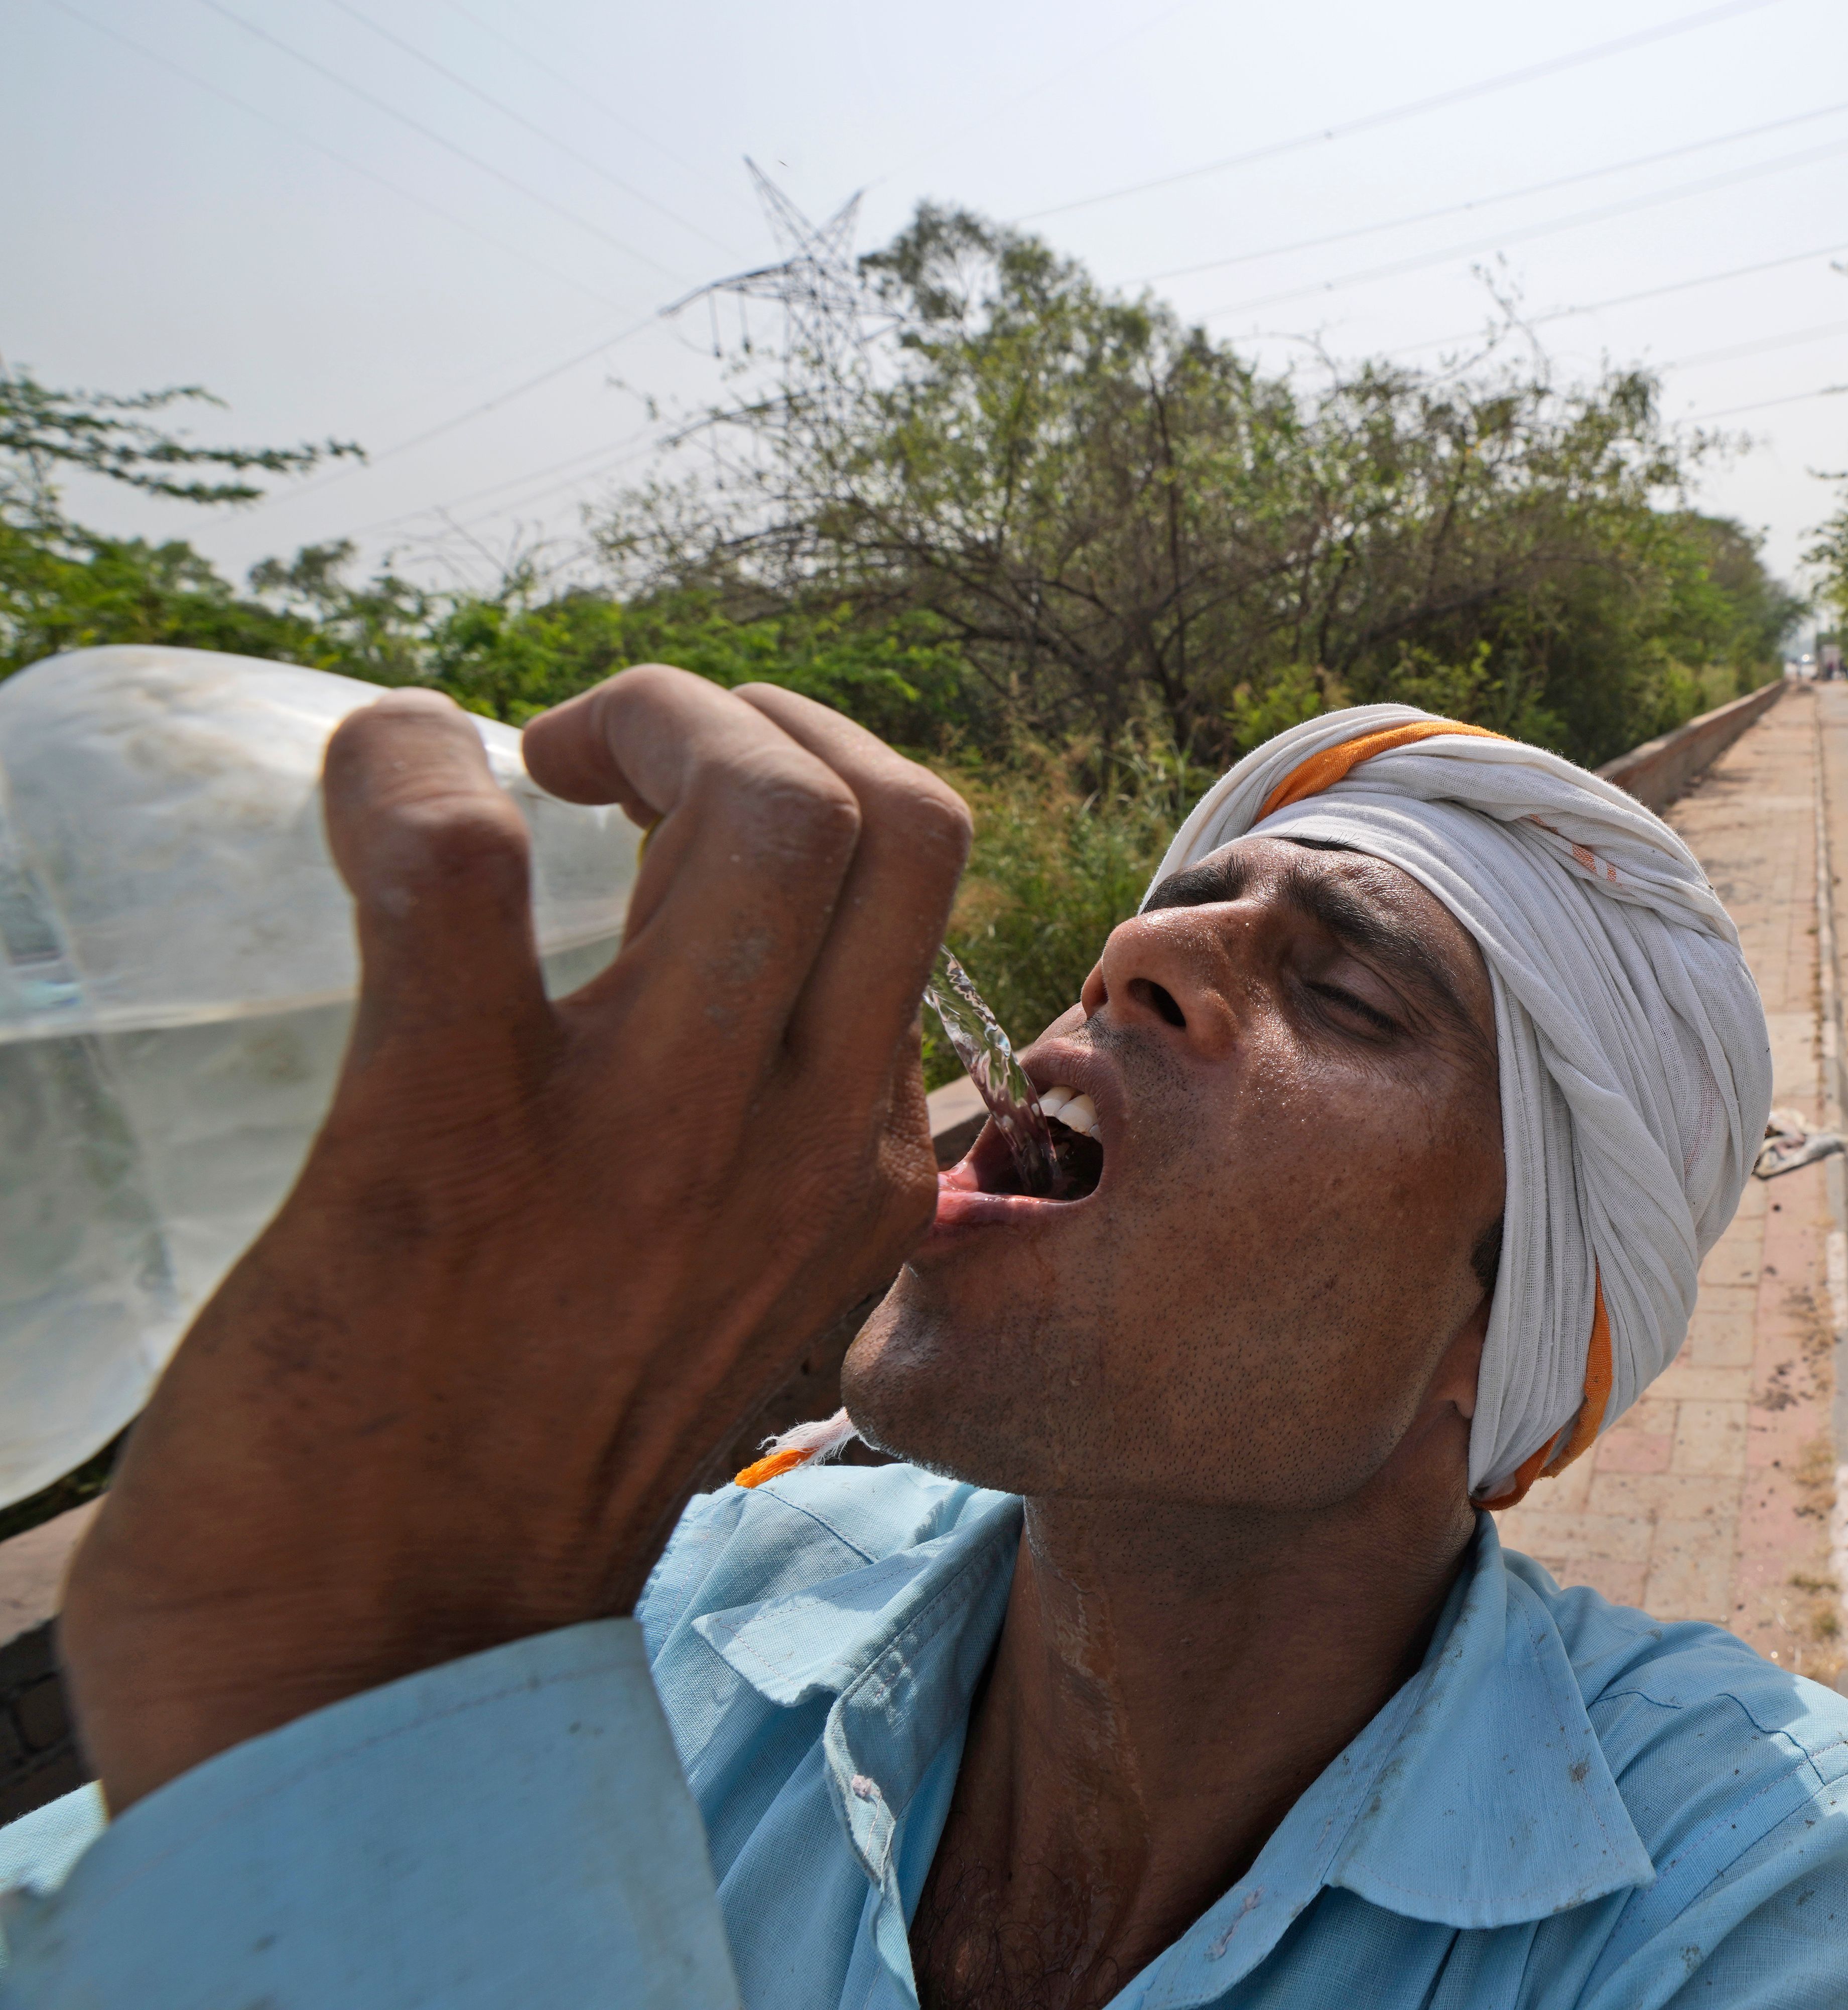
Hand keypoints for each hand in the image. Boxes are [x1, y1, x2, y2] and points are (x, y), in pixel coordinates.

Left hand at [58, 669, 970, 1809]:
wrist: (380, 1689)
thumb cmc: (520, 1481)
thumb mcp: (728, 1299)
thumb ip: (753, 1166)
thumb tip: (686, 1009)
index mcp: (867, 1174)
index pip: (919, 886)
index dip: (802, 782)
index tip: (669, 814)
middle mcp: (808, 1144)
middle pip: (891, 807)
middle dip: (742, 714)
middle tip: (604, 765)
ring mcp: (651, 1147)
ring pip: (765, 804)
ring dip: (638, 718)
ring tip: (527, 769)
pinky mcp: (449, 1150)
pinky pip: (457, 873)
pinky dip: (401, 778)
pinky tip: (371, 787)